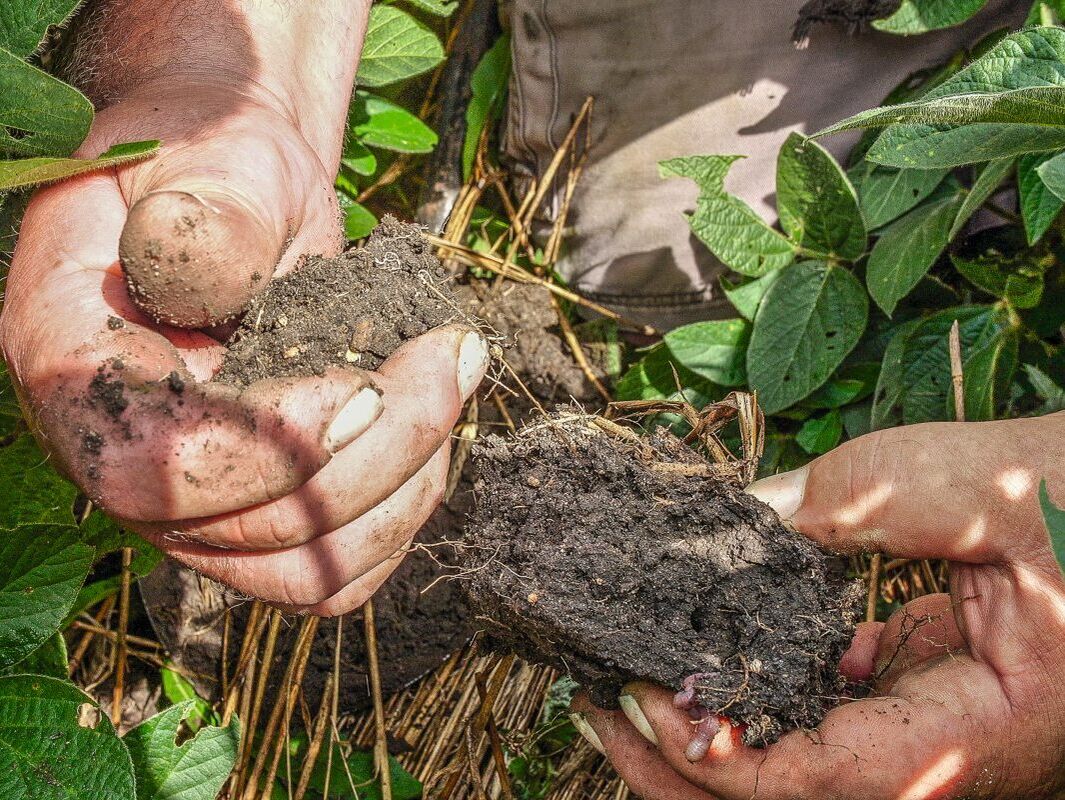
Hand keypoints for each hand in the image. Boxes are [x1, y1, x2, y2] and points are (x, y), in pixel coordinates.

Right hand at [0, 1, 488, 614]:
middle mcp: (122, 455)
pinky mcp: (256, 512)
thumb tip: (198, 270)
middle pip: (250, 530)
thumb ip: (209, 210)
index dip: (269, 448)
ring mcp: (192, 499)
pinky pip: (332, 569)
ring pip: (306, 568)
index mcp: (74, 364)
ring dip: (406, 484)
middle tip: (457, 350)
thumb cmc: (221, 160)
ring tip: (454, 376)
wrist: (243, 190)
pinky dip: (400, 512)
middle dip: (381, 448)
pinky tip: (433, 432)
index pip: (153, 466)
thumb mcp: (214, 152)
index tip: (368, 383)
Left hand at [572, 415, 1064, 798]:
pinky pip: (814, 716)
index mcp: (982, 732)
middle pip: (795, 798)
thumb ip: (848, 503)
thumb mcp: (965, 486)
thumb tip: (732, 521)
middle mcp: (947, 750)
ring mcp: (924, 723)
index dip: (727, 761)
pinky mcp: (908, 689)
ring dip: (706, 737)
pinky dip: (746, 696)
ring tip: (624, 688)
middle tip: (599, 708)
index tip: (646, 701)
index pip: (830, 780)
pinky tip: (696, 654)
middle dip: (684, 769)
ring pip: (796, 768)